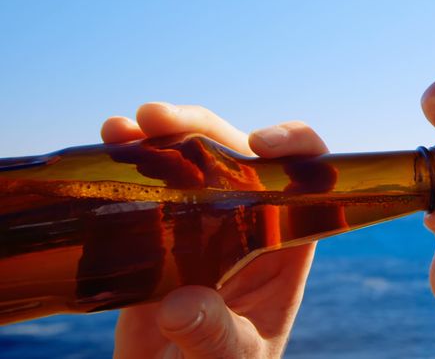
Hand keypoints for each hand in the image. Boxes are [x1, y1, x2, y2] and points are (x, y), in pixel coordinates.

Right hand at [101, 102, 327, 358]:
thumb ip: (213, 335)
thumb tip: (181, 305)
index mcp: (287, 242)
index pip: (308, 175)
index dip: (293, 145)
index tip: (259, 144)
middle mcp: (248, 222)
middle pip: (237, 153)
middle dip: (202, 126)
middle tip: (157, 117)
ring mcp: (201, 223)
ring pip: (189, 160)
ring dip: (159, 134)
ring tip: (123, 127)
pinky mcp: (156, 235)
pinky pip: (146, 186)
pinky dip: (127, 158)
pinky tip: (108, 143)